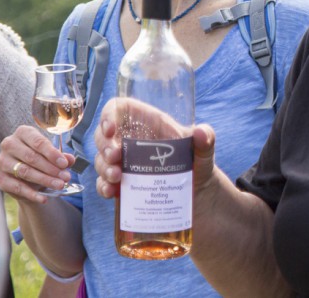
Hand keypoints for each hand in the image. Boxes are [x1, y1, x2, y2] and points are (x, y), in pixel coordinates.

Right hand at [0, 125, 76, 203]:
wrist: (24, 176)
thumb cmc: (40, 159)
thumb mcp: (51, 156)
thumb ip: (61, 157)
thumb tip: (70, 160)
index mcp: (23, 133)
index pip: (38, 142)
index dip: (52, 154)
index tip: (65, 164)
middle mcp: (9, 144)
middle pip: (31, 157)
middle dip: (51, 169)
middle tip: (66, 177)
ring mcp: (2, 161)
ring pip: (24, 171)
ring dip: (44, 180)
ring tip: (59, 186)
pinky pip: (16, 187)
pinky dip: (32, 194)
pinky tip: (44, 198)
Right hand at [93, 98, 216, 199]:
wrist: (200, 197)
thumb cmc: (199, 166)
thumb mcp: (204, 152)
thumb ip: (206, 140)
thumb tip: (201, 132)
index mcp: (149, 125)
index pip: (120, 109)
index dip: (109, 115)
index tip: (111, 130)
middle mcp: (133, 142)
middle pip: (104, 136)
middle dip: (104, 146)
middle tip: (115, 158)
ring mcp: (126, 164)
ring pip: (101, 160)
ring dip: (103, 168)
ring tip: (117, 178)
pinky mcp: (124, 185)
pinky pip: (104, 183)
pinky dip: (103, 187)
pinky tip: (111, 192)